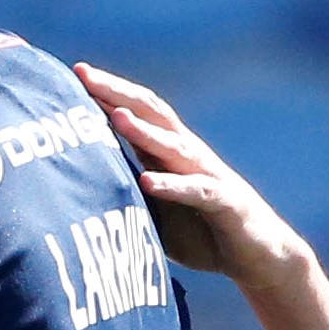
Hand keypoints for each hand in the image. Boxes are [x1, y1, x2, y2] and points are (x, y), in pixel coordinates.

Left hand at [74, 62, 314, 291]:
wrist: (258, 256)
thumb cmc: (198, 230)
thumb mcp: (151, 207)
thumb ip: (121, 187)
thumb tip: (71, 180)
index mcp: (165, 152)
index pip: (132, 111)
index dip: (103, 93)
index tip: (71, 73)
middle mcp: (186, 155)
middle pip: (151, 113)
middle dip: (116, 93)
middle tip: (84, 75)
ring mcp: (208, 175)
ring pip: (174, 146)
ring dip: (145, 131)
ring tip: (117, 116)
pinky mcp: (226, 203)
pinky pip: (197, 191)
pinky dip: (172, 185)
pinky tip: (148, 181)